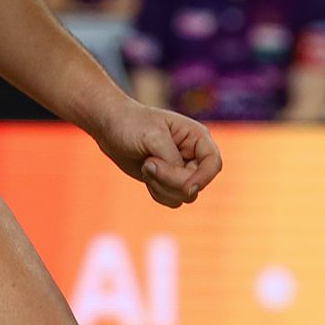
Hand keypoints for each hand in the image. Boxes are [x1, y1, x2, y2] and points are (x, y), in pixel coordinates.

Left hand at [90, 96, 220, 209]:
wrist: (111, 127)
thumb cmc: (132, 124)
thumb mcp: (153, 137)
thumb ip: (172, 160)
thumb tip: (185, 184)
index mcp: (197, 137)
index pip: (213, 163)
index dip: (204, 178)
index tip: (187, 187)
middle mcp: (194, 155)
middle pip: (196, 184)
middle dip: (169, 180)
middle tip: (148, 163)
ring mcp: (182, 170)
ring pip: (184, 196)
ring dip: (161, 186)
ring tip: (146, 165)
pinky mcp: (169, 182)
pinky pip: (172, 199)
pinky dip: (157, 192)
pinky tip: (145, 173)